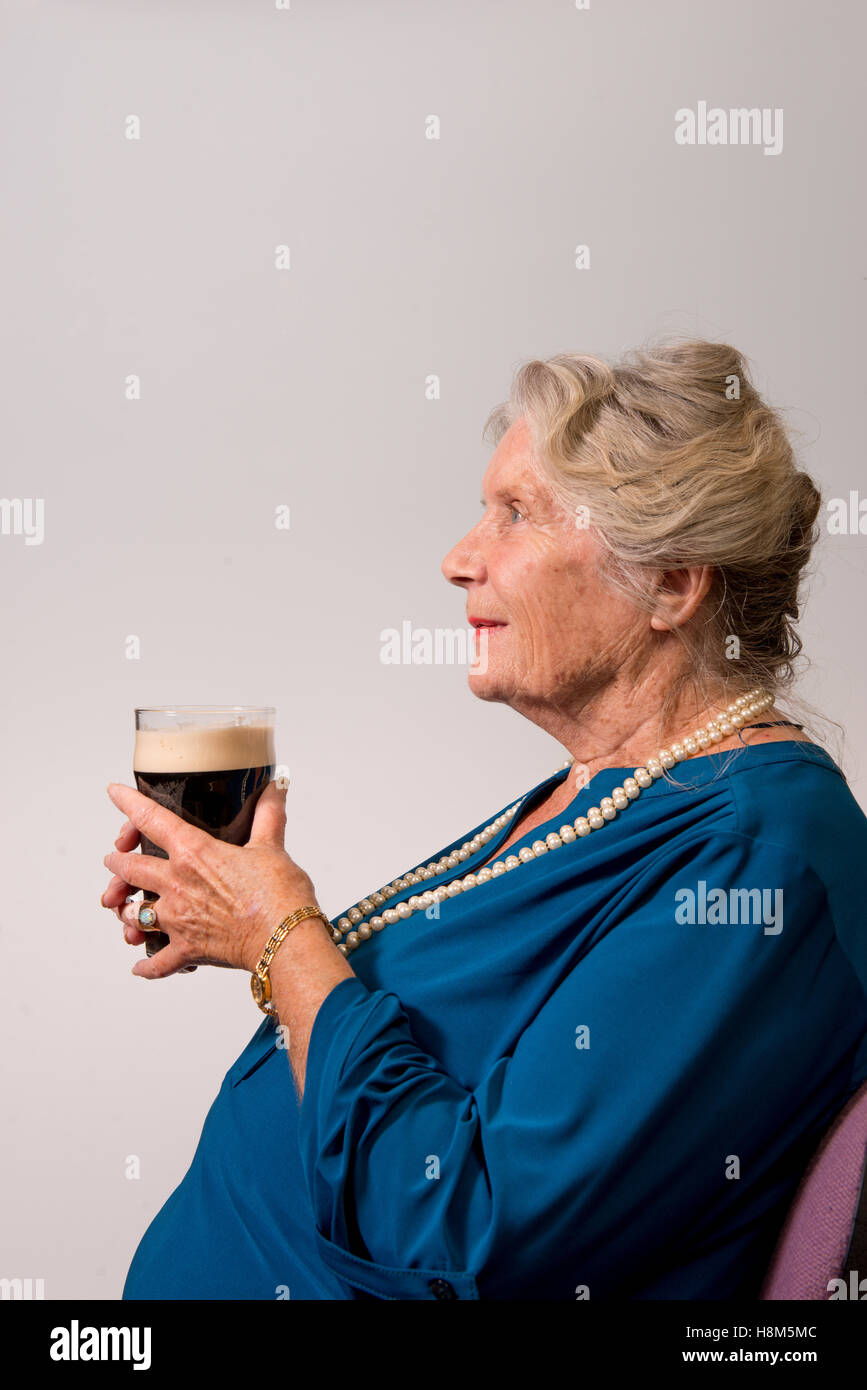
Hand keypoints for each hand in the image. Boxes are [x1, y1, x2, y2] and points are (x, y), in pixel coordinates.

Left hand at [101, 780, 321, 978]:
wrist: (284, 939)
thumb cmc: (280, 894)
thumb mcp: (272, 846)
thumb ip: (269, 814)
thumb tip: (277, 786)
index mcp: (194, 853)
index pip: (151, 819)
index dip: (128, 802)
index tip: (114, 793)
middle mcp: (176, 884)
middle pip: (128, 869)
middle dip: (116, 862)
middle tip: (113, 858)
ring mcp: (177, 919)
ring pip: (133, 914)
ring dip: (125, 910)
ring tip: (124, 908)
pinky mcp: (186, 948)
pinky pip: (157, 962)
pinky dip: (147, 966)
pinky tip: (139, 966)